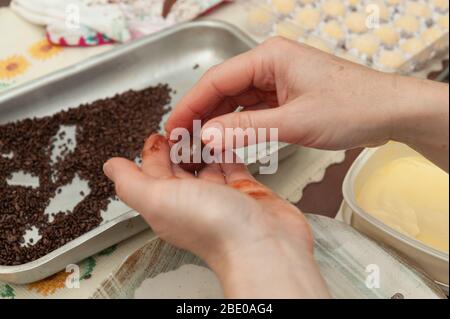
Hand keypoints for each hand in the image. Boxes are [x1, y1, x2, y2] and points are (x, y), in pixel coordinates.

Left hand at [103, 134, 329, 297]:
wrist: (264, 245)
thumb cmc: (215, 228)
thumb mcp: (158, 200)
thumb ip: (131, 183)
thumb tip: (110, 168)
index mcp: (168, 204)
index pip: (154, 172)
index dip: (153, 151)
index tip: (158, 132)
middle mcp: (193, 202)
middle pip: (180, 168)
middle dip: (178, 145)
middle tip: (182, 124)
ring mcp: (221, 197)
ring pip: (207, 165)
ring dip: (204, 146)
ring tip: (204, 126)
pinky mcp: (246, 192)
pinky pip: (234, 166)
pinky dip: (229, 151)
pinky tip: (227, 139)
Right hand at [166, 37, 448, 170]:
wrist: (389, 112)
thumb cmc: (351, 107)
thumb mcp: (294, 122)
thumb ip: (246, 129)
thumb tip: (206, 136)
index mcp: (269, 57)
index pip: (216, 79)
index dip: (190, 105)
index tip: (172, 127)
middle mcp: (270, 64)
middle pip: (223, 89)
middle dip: (201, 114)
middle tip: (181, 140)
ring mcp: (278, 80)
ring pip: (236, 100)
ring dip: (219, 121)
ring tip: (198, 143)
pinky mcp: (286, 95)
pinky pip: (253, 109)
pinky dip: (239, 124)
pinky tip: (226, 139)